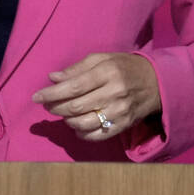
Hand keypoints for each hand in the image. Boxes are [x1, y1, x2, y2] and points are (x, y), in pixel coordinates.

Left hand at [32, 52, 161, 140]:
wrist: (157, 82)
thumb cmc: (124, 66)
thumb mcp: (102, 59)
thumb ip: (76, 68)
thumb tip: (52, 78)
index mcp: (107, 72)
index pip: (73, 86)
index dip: (52, 93)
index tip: (36, 97)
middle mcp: (114, 92)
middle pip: (76, 106)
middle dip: (56, 107)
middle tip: (47, 105)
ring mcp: (120, 111)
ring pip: (85, 123)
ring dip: (67, 120)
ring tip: (62, 114)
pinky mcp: (125, 125)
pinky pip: (98, 135)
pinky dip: (82, 133)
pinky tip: (76, 126)